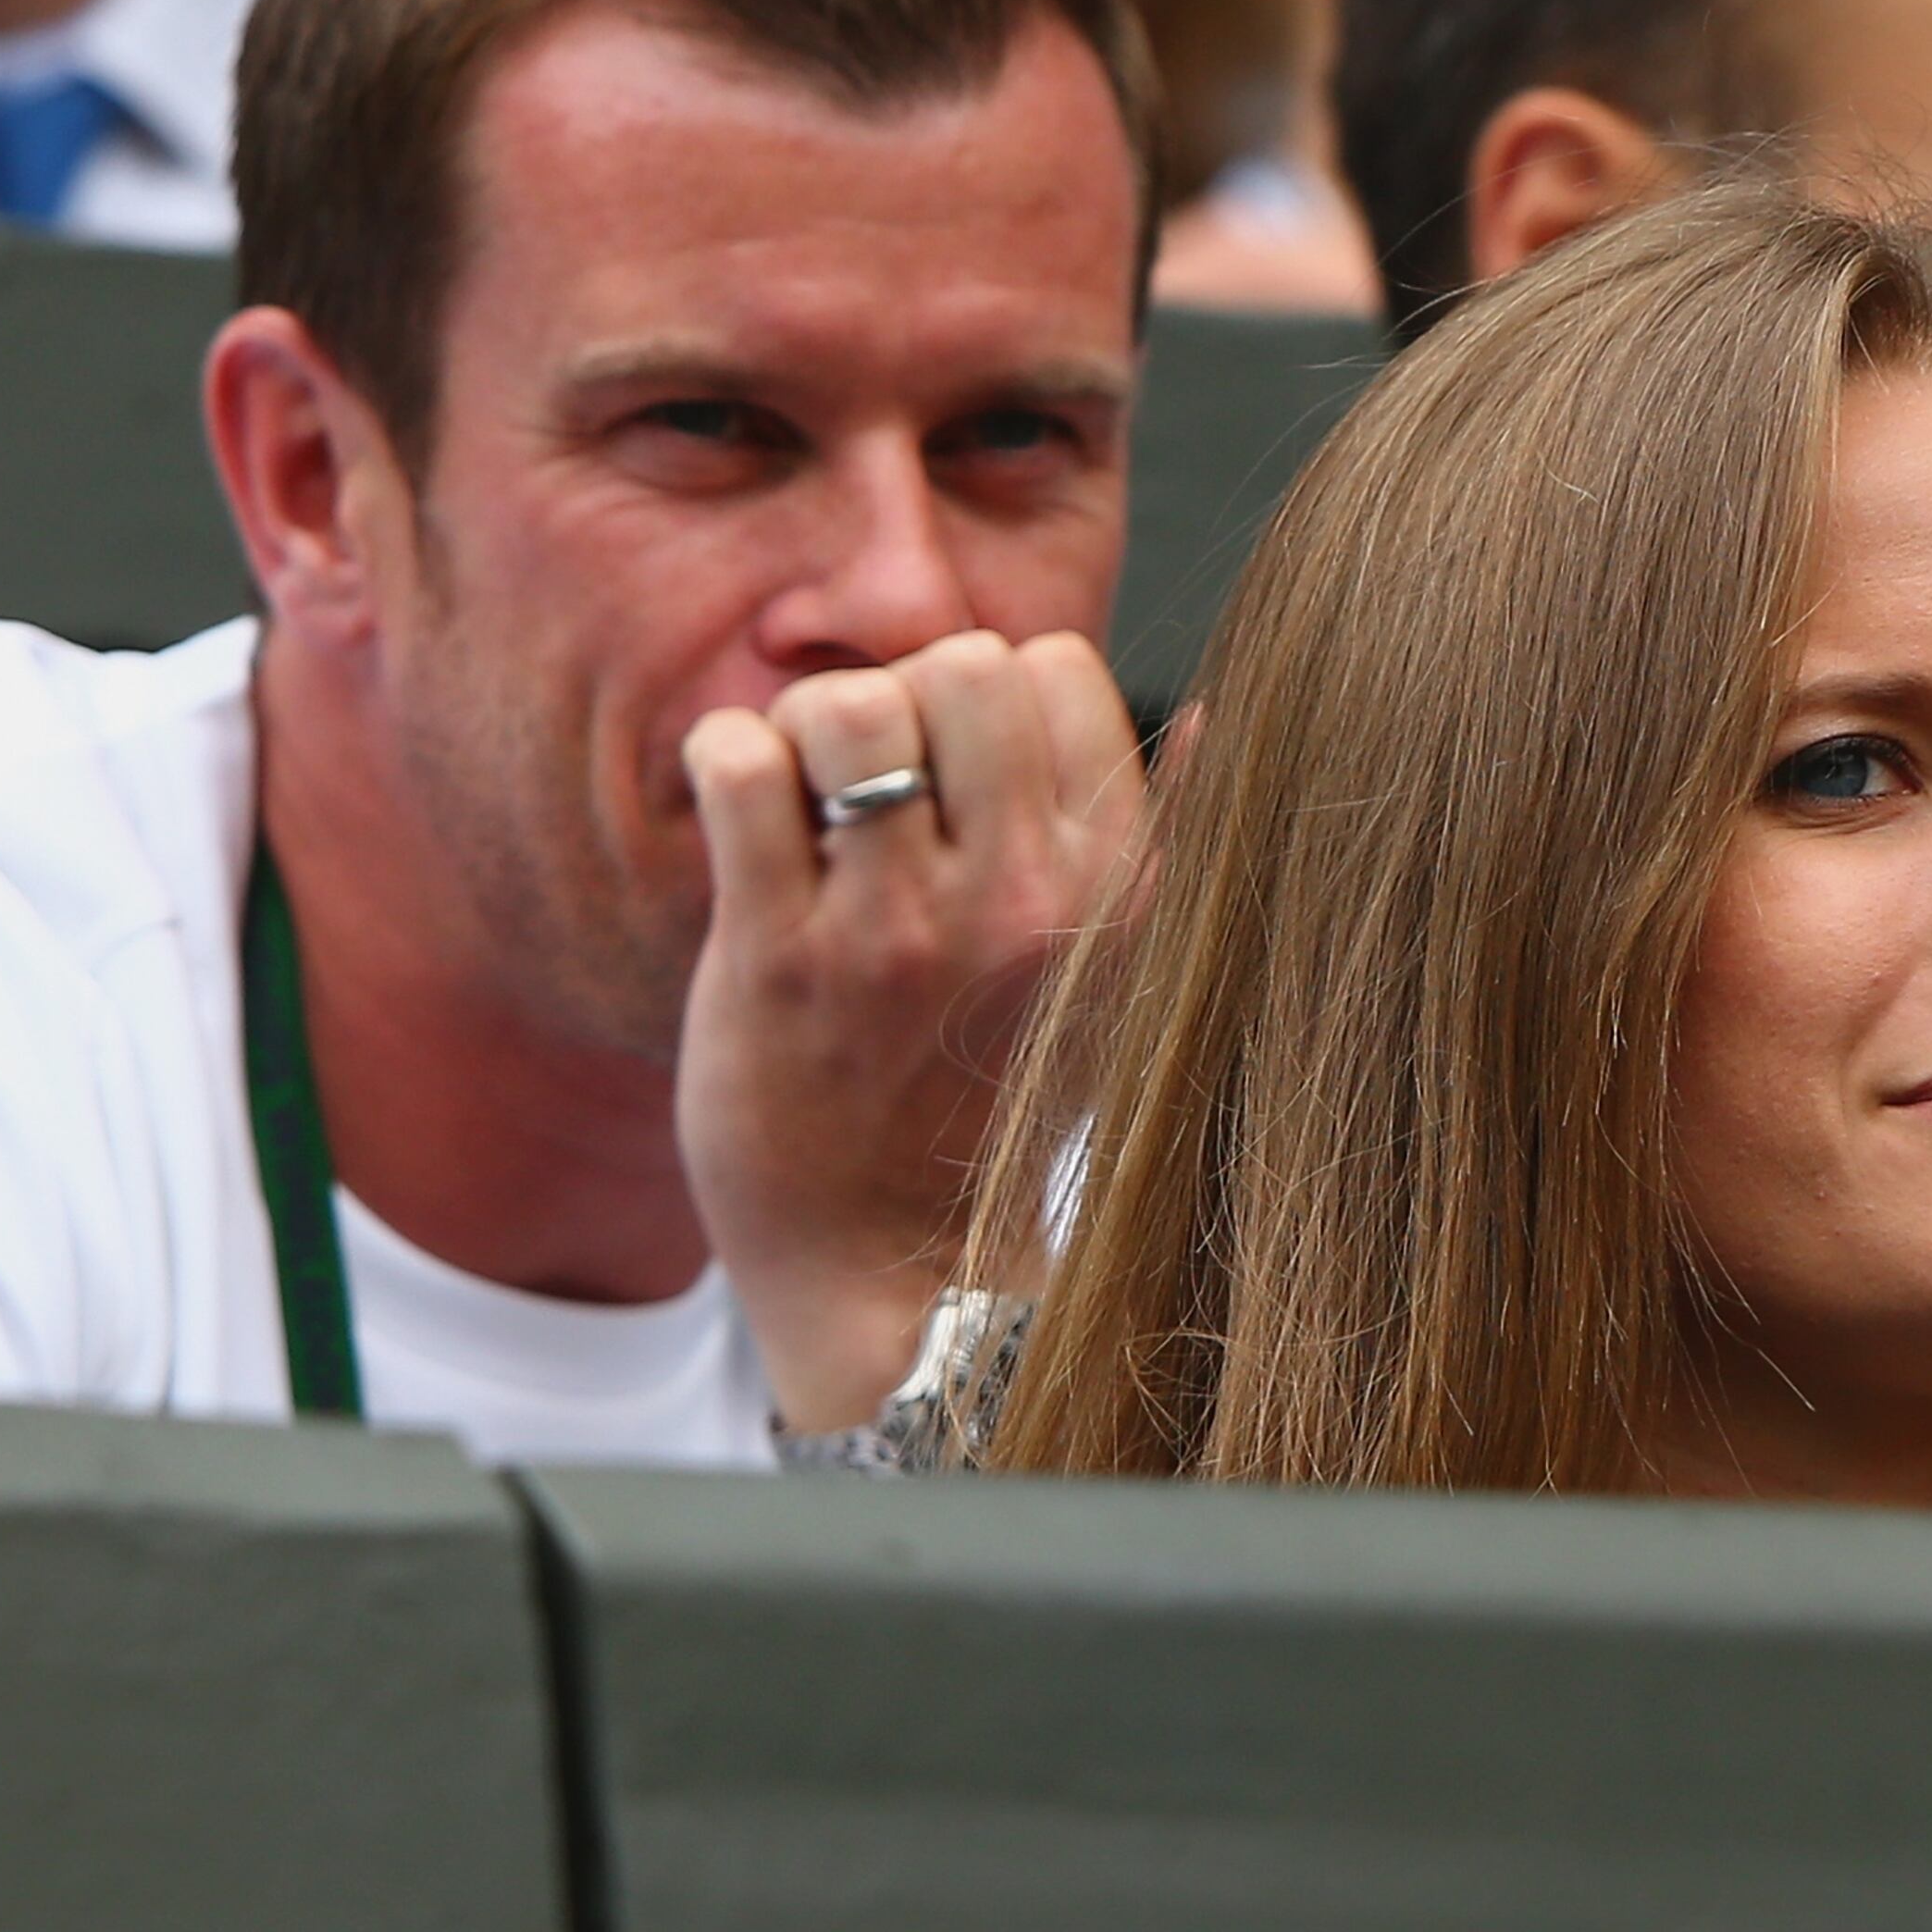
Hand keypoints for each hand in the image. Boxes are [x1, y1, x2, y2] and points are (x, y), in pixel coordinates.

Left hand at [675, 632, 1143, 1431]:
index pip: (1055, 667)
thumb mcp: (1115, 975)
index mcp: (1110, 881)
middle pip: (958, 662)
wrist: (894, 1269)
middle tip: (876, 785)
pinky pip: (739, 766)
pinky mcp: (776, 961)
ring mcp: (897, 929)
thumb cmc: (994, 1102)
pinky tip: (746, 827)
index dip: (990, 697)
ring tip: (806, 804)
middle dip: (902, 699)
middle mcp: (1019, 897)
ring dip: (805, 733)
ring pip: (846, 705)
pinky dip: (724, 767)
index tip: (960, 775)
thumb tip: (1207, 717)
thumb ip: (1155, 839)